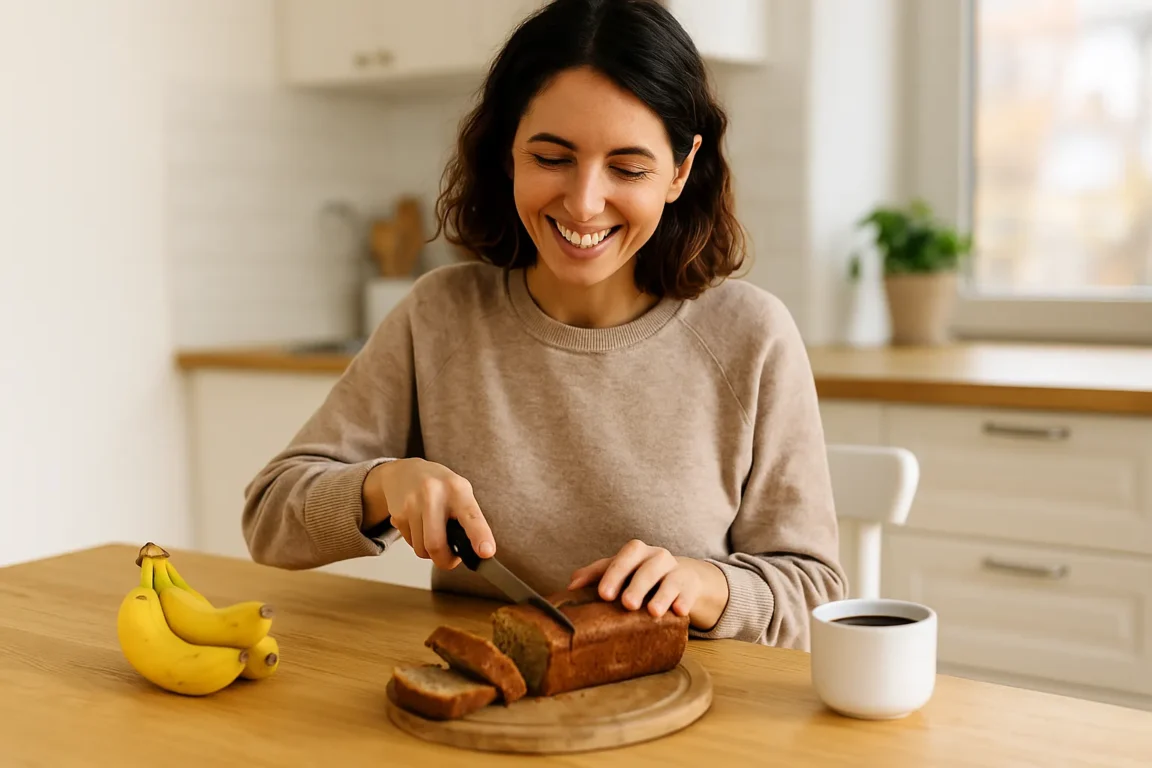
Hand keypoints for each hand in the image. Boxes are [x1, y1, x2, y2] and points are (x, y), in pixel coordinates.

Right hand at [361, 458, 494, 569]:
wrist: (404, 471)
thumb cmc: (439, 486)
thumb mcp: (460, 492)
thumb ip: (469, 518)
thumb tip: (474, 552)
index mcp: (457, 489)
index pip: (471, 516)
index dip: (480, 535)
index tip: (486, 552)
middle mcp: (433, 494)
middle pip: (436, 544)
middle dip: (445, 560)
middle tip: (451, 560)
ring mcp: (412, 504)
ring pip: (422, 549)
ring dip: (430, 551)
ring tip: (434, 534)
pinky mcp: (397, 514)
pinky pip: (410, 544)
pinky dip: (418, 542)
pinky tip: (420, 526)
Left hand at [567, 539, 727, 628]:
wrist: (678, 578)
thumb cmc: (639, 575)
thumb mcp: (619, 571)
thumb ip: (595, 575)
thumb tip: (570, 587)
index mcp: (636, 552)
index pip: (625, 557)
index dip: (614, 574)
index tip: (604, 594)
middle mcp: (658, 557)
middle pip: (648, 568)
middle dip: (637, 586)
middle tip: (627, 604)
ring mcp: (676, 571)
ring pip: (670, 580)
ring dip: (662, 595)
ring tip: (653, 612)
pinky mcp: (690, 586)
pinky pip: (688, 592)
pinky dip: (684, 601)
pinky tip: (679, 611)